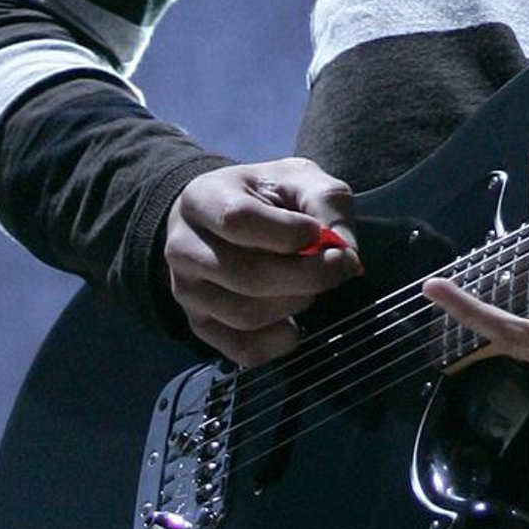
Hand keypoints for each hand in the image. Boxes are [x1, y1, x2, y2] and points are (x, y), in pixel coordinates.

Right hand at [165, 159, 359, 365]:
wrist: (223, 216)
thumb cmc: (265, 196)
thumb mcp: (300, 178)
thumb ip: (327, 203)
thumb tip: (345, 252)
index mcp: (202, 199)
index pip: (238, 220)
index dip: (288, 233)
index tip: (319, 233)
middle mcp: (183, 248)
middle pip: (247, 275)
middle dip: (308, 275)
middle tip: (337, 264)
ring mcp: (186, 291)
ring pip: (247, 315)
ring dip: (296, 303)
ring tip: (307, 284)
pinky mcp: (200, 326)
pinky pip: (243, 350)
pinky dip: (281, 341)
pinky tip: (293, 320)